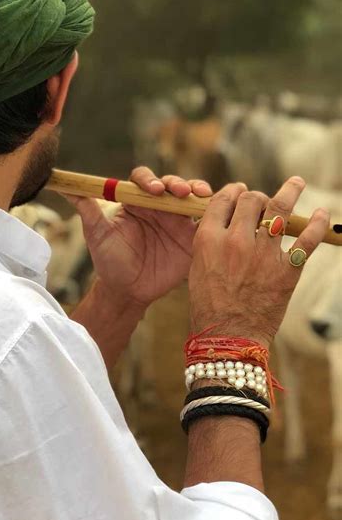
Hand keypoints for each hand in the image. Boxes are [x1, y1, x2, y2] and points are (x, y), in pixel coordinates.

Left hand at [64, 166, 212, 307]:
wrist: (127, 290)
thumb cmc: (109, 259)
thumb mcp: (97, 234)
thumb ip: (87, 210)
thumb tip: (64, 188)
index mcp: (136, 200)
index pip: (145, 180)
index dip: (150, 180)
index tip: (152, 189)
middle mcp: (158, 206)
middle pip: (173, 185)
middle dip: (179, 184)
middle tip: (181, 191)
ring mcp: (176, 220)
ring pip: (191, 199)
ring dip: (198, 194)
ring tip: (202, 196)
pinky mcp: (191, 237)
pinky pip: (205, 222)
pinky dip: (212, 215)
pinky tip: (218, 213)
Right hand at [188, 177, 329, 346]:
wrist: (228, 337)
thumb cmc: (209, 305)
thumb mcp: (198, 266)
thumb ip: (211, 241)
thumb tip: (227, 223)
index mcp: (209, 239)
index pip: (224, 200)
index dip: (234, 191)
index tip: (240, 191)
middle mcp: (235, 240)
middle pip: (251, 200)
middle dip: (257, 196)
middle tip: (263, 199)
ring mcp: (263, 254)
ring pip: (278, 209)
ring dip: (290, 190)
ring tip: (297, 181)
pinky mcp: (286, 270)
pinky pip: (306, 239)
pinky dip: (317, 223)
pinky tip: (321, 213)